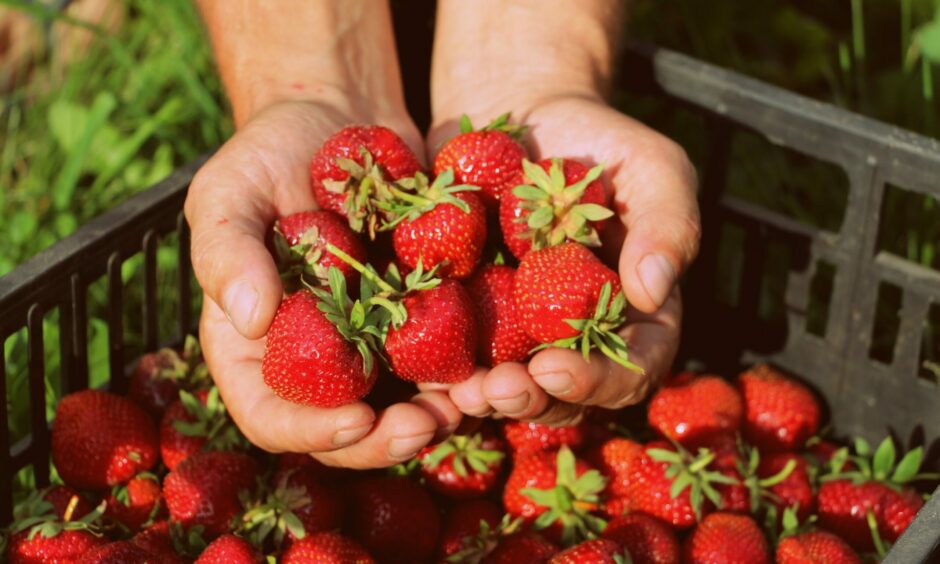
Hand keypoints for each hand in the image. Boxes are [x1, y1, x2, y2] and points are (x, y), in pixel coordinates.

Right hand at [185, 100, 461, 467]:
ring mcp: (371, 344)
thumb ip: (225, 252)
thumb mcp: (228, 191)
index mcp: (254, 348)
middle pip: (343, 430)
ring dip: (436, 417)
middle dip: (385, 440)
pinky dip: (470, 369)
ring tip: (473, 401)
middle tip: (426, 426)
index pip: (270, 416)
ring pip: (401, 406)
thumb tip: (249, 320)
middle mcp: (315, 360)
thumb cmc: (269, 153)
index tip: (356, 420)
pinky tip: (498, 362)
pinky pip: (445, 357)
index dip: (309, 431)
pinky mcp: (420, 318)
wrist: (341, 120)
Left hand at [427, 95, 699, 424]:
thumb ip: (669, 225)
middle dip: (532, 400)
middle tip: (498, 390)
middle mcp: (575, 334)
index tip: (555, 368)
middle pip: (563, 392)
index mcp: (631, 314)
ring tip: (461, 392)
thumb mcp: (653, 168)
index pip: (631, 367)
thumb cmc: (600, 142)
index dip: (598, 381)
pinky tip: (422, 369)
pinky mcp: (469, 313)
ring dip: (485, 398)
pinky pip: (454, 351)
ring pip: (508, 385)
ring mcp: (518, 329)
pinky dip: (440, 368)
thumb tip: (653, 291)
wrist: (522, 111)